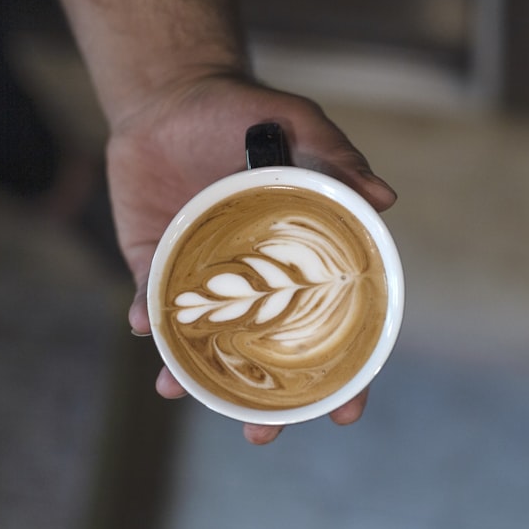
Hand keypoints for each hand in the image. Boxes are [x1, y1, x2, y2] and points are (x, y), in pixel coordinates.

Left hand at [106, 73, 396, 443]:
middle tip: (263, 435)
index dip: (344, 371)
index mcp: (297, 255)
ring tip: (180, 394)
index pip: (330, 324)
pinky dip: (144, 319)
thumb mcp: (297, 122)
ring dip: (193, 378)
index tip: (346, 411)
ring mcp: (202, 276)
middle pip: (266, 354)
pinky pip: (149, 302)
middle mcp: (253, 277)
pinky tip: (142, 325)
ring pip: (204, 343)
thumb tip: (385, 198)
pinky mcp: (152, 261)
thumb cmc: (244, 107)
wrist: (171, 93)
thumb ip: (336, 157)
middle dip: (266, 404)